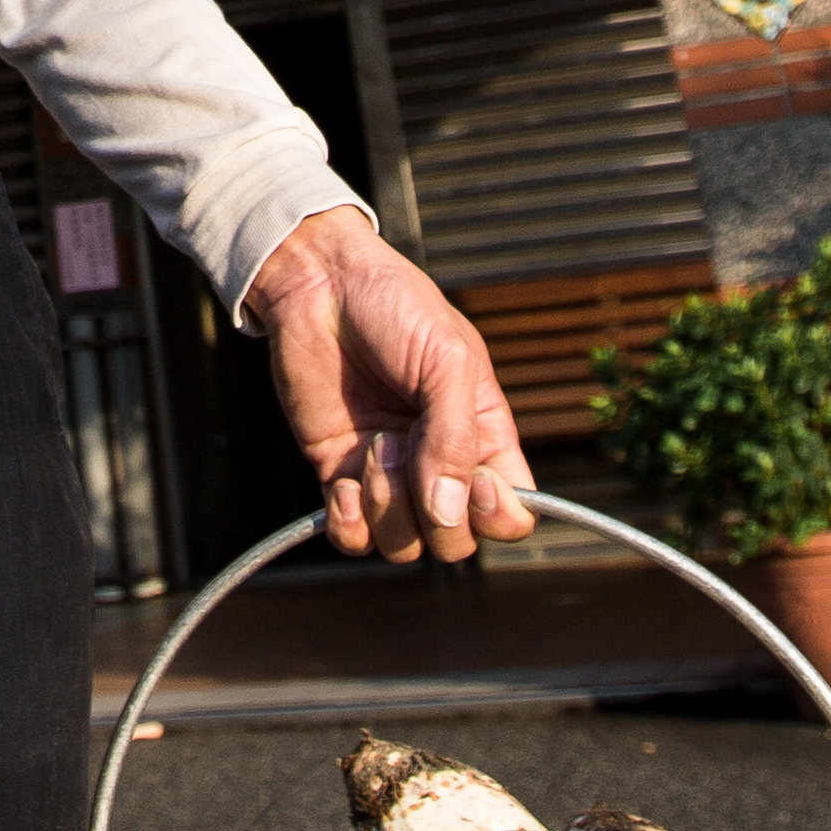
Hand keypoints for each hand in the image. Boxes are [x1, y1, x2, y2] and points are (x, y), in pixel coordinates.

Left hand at [242, 206, 535, 562]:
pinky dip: (349, 523)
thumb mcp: (446, 359)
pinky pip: (353, 539)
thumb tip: (449, 511)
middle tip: (408, 447)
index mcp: (484, 436)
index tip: (475, 481)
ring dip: (387, 505)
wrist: (318, 284)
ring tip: (373, 443)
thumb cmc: (394, 307)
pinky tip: (343, 483)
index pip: (512, 513)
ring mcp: (390, 476)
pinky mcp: (339, 475)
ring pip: (404, 546)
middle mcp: (440, 466)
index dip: (498, 515)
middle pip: (457, 542)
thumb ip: (454, 438)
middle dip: (436, 516)